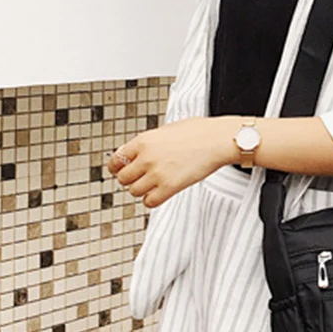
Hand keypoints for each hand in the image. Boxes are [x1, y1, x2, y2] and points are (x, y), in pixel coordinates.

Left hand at [107, 117, 237, 207]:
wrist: (217, 140)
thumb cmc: (199, 132)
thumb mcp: (166, 129)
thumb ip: (148, 143)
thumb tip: (138, 152)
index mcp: (143, 141)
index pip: (115, 160)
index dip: (117, 167)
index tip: (120, 170)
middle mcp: (146, 157)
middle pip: (123, 178)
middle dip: (130, 179)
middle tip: (140, 177)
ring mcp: (157, 173)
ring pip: (134, 191)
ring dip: (142, 189)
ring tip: (153, 184)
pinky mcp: (169, 187)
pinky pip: (149, 202)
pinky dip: (152, 199)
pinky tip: (159, 192)